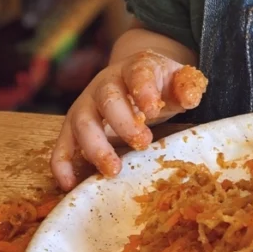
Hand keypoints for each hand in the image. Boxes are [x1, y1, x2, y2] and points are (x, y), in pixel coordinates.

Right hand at [50, 52, 205, 190]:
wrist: (135, 78)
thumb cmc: (158, 85)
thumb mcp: (177, 81)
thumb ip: (186, 87)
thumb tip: (190, 97)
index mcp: (134, 68)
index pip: (137, 74)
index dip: (143, 90)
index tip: (153, 109)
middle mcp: (105, 83)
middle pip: (106, 99)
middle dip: (122, 123)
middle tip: (143, 143)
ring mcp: (86, 104)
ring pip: (81, 122)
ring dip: (95, 146)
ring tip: (113, 169)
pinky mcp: (73, 127)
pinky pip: (61, 144)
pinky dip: (61, 164)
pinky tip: (69, 183)